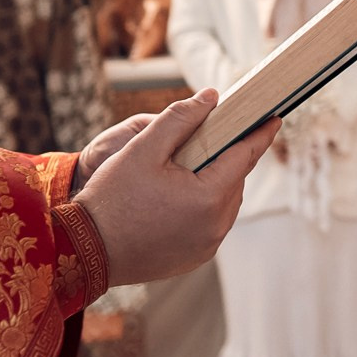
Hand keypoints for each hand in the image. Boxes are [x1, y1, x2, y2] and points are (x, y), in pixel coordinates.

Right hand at [74, 89, 279, 286]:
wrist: (82, 251)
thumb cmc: (110, 198)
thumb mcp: (142, 148)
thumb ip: (180, 119)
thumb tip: (211, 97)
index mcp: (209, 198)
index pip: (245, 156)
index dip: (260, 133)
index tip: (273, 117)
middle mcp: (216, 226)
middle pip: (233, 180)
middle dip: (228, 156)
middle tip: (219, 136)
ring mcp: (206, 246)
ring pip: (223, 203)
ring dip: (215, 182)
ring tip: (195, 164)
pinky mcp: (193, 258)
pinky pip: (210, 224)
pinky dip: (203, 205)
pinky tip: (182, 194)